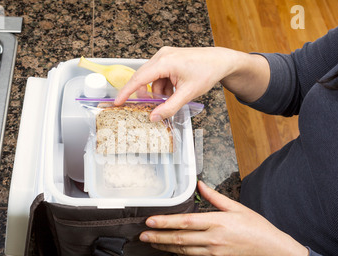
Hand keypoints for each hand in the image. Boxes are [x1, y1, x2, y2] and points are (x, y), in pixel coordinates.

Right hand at [114, 46, 240, 120]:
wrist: (220, 61)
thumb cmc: (207, 72)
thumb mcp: (187, 94)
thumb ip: (169, 107)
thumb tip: (154, 117)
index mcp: (165, 62)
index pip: (139, 78)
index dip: (127, 91)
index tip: (118, 102)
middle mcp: (162, 56)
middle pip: (143, 78)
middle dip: (147, 94)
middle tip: (151, 107)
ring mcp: (165, 56)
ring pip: (152, 79)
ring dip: (158, 92)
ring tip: (173, 97)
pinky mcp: (168, 59)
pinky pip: (159, 76)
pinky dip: (164, 86)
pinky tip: (175, 90)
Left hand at [139, 181, 308, 255]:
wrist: (270, 249)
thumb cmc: (255, 227)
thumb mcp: (236, 207)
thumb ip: (214, 196)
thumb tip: (199, 184)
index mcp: (217, 222)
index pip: (185, 222)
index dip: (165, 222)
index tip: (150, 221)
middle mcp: (213, 239)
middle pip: (179, 238)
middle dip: (158, 237)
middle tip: (143, 235)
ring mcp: (213, 253)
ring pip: (183, 250)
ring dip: (165, 247)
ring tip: (151, 242)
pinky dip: (179, 254)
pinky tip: (170, 250)